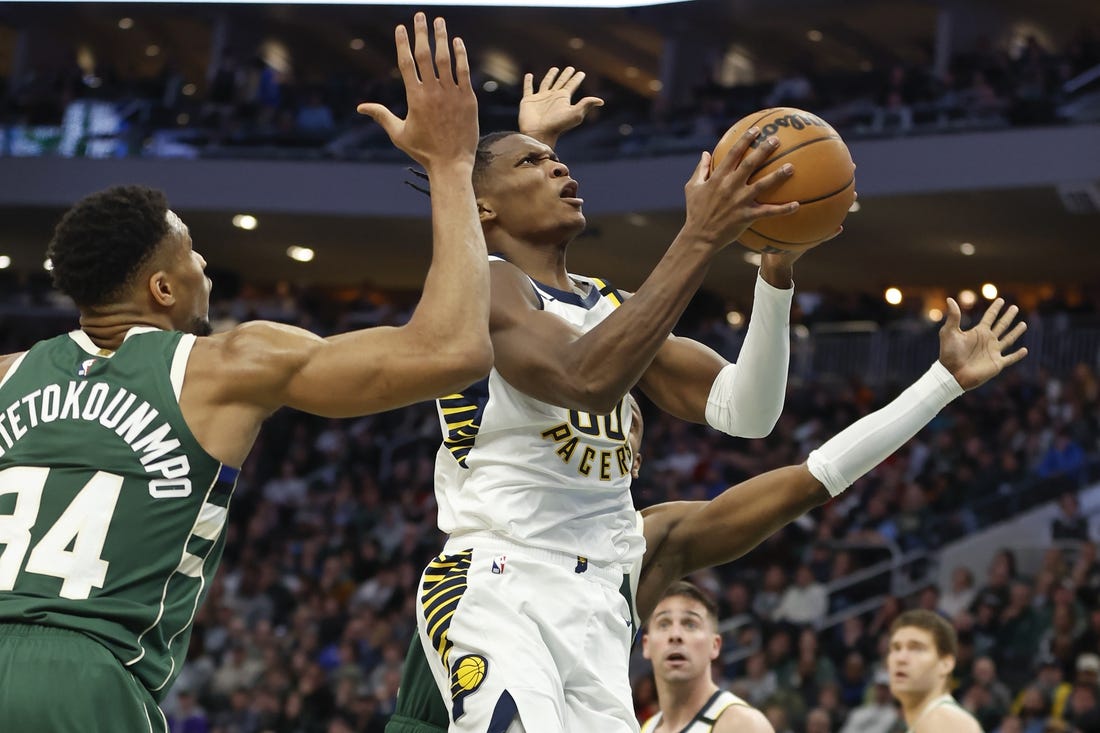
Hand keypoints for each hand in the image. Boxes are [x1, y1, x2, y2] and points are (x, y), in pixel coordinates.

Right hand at [356, 14, 476, 170]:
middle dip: (421, 33)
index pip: (407, 63)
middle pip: (425, 55)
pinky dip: (460, 55)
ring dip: (441, 37)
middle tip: (420, 15)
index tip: (400, 28)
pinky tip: (457, 41)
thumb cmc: (424, 151)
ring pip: (445, 59)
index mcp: (414, 97)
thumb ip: (381, 115)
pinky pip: (464, 71)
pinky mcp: (468, 98)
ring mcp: (452, 94)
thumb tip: (360, 107)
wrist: (451, 164)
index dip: (403, 43)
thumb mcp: (398, 133)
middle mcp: (433, 92)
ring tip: (439, 21)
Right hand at [518, 66, 603, 146]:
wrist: (539, 134)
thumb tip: (601, 101)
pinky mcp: (528, 100)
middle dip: (566, 75)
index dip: (577, 79)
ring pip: (546, 83)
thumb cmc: (557, 125)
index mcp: (563, 99)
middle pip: (561, 83)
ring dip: (550, 76)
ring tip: (555, 69)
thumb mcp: (575, 114)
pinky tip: (529, 75)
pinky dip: (528, 82)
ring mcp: (540, 98)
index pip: (572, 85)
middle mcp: (553, 97)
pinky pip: (528, 88)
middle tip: (570, 68)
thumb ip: (586, 105)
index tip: (581, 73)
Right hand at [681, 128, 798, 250]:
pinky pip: (768, 212)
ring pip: (762, 185)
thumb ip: (700, 170)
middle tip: (777, 140)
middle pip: (750, 164)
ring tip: (791, 167)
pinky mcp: (746, 216)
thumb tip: (705, 153)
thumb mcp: (692, 188)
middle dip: (764, 150)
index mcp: (718, 177)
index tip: (756, 129)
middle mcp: (730, 186)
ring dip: (778, 176)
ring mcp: (739, 201)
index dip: (745, 140)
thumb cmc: (695, 212)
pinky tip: (797, 205)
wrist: (699, 237)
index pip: (733, 153)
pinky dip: (783, 209)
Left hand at [938, 297, 1027, 390]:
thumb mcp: (950, 332)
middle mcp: (987, 340)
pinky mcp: (997, 364)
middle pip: (1001, 325)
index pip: (989, 317)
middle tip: (1014, 307)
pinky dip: (1018, 355)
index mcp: (978, 332)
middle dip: (1008, 316)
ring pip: (1008, 339)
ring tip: (1024, 324)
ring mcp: (993, 352)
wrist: (952, 373)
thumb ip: (953, 316)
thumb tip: (950, 299)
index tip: (1000, 299)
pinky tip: (1025, 350)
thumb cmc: (948, 353)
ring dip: (1016, 332)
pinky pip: (1010, 358)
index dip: (995, 308)